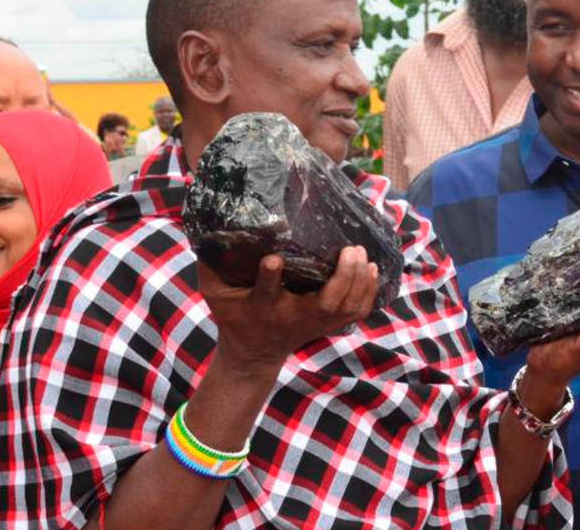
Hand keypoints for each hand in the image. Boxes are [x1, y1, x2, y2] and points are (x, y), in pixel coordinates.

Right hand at [197, 246, 378, 371]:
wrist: (253, 354)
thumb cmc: (233, 315)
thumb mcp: (213, 293)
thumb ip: (209, 264)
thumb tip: (208, 226)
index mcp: (262, 308)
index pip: (266, 293)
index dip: (270, 277)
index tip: (274, 258)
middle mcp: (293, 317)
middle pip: (326, 303)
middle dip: (342, 278)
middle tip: (349, 249)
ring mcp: (315, 324)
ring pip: (346, 308)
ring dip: (359, 281)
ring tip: (361, 253)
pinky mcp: (328, 326)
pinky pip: (356, 313)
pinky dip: (368, 293)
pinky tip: (372, 269)